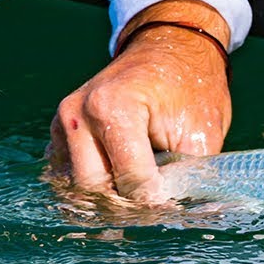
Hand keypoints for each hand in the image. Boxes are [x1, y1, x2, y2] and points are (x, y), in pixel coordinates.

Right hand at [48, 0, 231, 202]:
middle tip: (160, 214)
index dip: (157, 203)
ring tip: (142, 206)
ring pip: (75, 189)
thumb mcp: (203, 131)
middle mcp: (78, 115)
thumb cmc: (191, 86)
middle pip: (94, 189)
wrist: (170, 49)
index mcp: (113, 108)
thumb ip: (193, 175)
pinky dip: (92, 192)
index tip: (176, 209)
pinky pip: (67, 178)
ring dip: (107, 204)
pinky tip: (121, 192)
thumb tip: (194, 214)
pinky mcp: (61, 135)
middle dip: (129, 208)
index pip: (131, 179)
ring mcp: (63, 124)